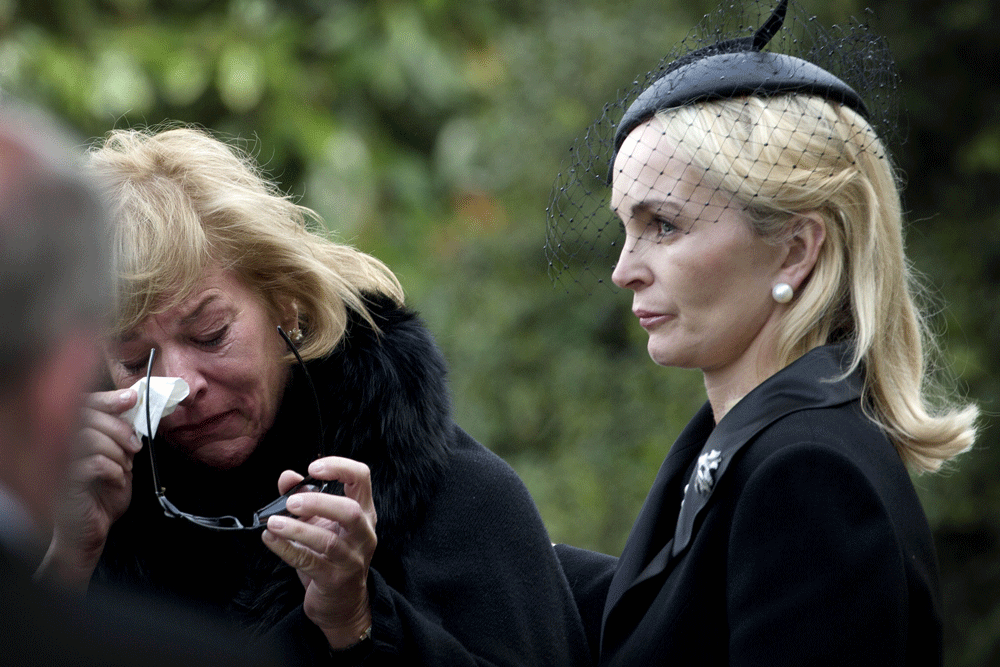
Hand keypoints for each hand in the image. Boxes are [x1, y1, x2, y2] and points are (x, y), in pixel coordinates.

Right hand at [39, 388, 141, 590]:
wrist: (92, 530)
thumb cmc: (103, 495)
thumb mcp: (120, 459)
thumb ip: (122, 435)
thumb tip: (135, 407)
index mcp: (74, 435)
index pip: (85, 404)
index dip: (109, 398)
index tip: (131, 399)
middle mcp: (60, 444)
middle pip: (88, 417)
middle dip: (120, 429)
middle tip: (135, 446)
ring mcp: (59, 462)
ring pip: (90, 438)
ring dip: (117, 451)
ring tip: (125, 467)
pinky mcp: (64, 482)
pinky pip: (91, 462)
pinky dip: (113, 469)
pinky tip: (117, 480)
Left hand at [262, 457, 376, 648]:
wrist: (342, 602)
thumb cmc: (331, 556)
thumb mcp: (320, 522)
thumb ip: (304, 496)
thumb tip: (287, 477)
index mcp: (364, 512)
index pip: (361, 478)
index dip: (339, 467)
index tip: (313, 468)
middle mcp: (363, 534)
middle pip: (350, 510)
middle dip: (318, 502)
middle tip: (291, 502)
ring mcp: (352, 559)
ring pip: (328, 540)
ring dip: (296, 528)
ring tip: (273, 522)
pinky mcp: (335, 579)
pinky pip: (309, 562)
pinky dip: (286, 548)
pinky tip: (270, 538)